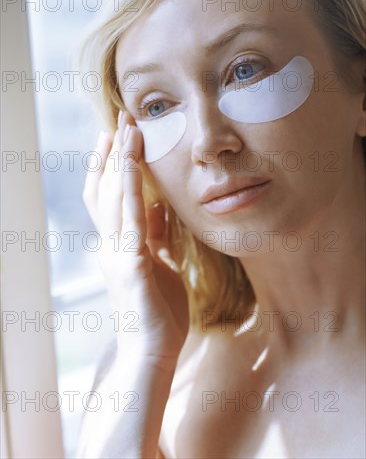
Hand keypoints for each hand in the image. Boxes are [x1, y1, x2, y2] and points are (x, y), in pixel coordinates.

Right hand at [82, 112, 189, 369]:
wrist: (151, 352)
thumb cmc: (157, 311)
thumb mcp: (160, 264)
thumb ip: (156, 234)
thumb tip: (159, 206)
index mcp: (119, 245)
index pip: (107, 197)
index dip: (109, 166)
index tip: (116, 136)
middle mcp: (111, 244)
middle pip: (105, 189)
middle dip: (111, 152)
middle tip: (119, 118)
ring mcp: (118, 252)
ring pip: (113, 197)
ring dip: (120, 160)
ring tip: (127, 128)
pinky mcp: (131, 263)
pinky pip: (129, 219)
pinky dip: (128, 188)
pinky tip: (131, 164)